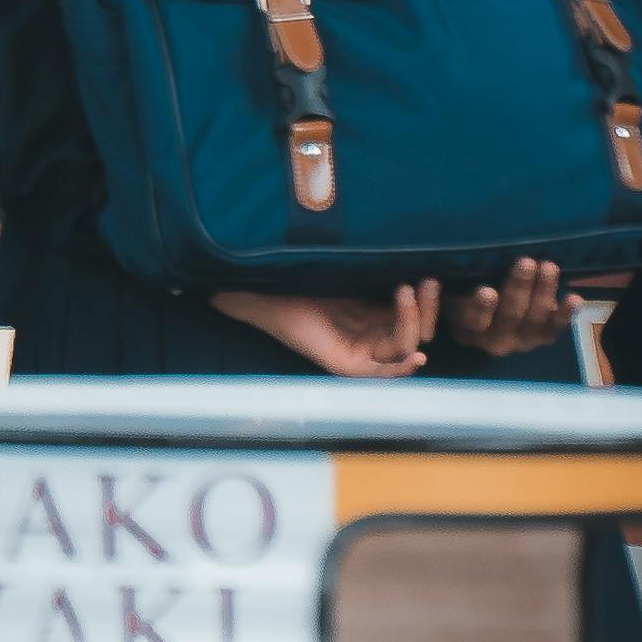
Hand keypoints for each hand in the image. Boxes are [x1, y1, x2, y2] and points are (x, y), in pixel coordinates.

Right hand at [210, 278, 440, 381]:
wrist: (277, 269)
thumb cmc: (266, 288)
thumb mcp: (259, 302)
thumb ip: (241, 305)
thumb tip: (215, 299)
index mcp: (341, 360)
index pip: (381, 372)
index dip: (400, 366)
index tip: (415, 354)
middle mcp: (362, 348)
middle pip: (404, 345)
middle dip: (416, 322)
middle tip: (413, 288)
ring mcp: (373, 326)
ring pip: (412, 327)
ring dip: (423, 308)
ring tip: (426, 280)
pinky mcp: (380, 304)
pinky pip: (409, 310)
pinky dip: (419, 303)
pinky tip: (424, 283)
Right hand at [447, 257, 568, 360]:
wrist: (493, 315)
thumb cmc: (468, 292)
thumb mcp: (455, 289)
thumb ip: (455, 280)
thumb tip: (447, 263)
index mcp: (468, 330)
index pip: (474, 321)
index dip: (481, 308)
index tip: (486, 290)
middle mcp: (495, 342)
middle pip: (509, 317)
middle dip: (519, 288)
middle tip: (526, 263)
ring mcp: (522, 342)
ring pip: (534, 320)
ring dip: (543, 293)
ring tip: (548, 267)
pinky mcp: (543, 338)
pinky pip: (556, 328)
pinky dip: (565, 313)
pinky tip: (573, 297)